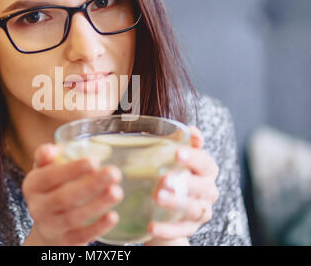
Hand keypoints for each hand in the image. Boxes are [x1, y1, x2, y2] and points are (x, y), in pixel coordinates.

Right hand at [22, 143, 123, 245]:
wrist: (47, 224)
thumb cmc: (50, 188)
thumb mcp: (44, 169)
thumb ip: (45, 155)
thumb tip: (52, 148)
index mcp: (32, 185)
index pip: (49, 177)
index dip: (71, 170)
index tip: (94, 161)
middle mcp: (37, 208)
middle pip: (63, 198)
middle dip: (90, 185)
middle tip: (114, 173)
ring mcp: (50, 227)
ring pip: (73, 218)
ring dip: (97, 204)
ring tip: (117, 191)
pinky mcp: (65, 241)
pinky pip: (81, 236)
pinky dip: (98, 227)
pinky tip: (113, 216)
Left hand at [145, 126, 219, 245]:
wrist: (164, 207)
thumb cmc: (170, 174)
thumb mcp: (171, 157)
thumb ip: (179, 141)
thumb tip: (190, 129)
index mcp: (206, 171)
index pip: (205, 162)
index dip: (193, 157)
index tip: (177, 153)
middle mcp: (208, 191)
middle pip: (203, 187)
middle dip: (186, 182)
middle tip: (164, 178)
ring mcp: (201, 212)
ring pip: (194, 209)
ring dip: (176, 203)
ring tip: (157, 198)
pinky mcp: (189, 229)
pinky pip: (180, 230)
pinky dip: (167, 230)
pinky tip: (151, 226)